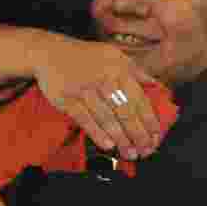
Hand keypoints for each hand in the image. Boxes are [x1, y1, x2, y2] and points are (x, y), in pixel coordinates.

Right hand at [28, 34, 163, 159]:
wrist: (50, 52)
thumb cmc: (86, 57)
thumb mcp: (114, 56)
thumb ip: (136, 72)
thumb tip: (156, 86)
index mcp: (119, 69)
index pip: (139, 99)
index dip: (149, 120)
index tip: (155, 136)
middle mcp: (104, 79)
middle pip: (125, 112)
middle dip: (138, 135)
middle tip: (145, 151)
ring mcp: (84, 89)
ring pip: (107, 118)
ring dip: (120, 139)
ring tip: (130, 153)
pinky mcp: (67, 99)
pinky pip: (85, 119)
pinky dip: (97, 133)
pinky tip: (108, 145)